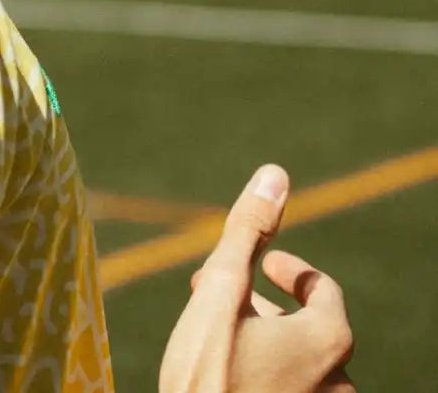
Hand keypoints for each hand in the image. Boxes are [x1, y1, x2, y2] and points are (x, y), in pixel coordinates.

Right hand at [159, 164, 354, 390]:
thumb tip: (276, 175)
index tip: (262, 267)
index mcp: (329, 339)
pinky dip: (267, 381)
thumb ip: (247, 233)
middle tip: (225, 298)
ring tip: (221, 340)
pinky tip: (231, 380)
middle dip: (267, 307)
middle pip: (311, 331)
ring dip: (266, 347)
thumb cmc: (207, 378)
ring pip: (299, 370)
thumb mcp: (219, 292)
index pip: (322, 289)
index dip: (289, 270)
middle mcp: (340, 383)